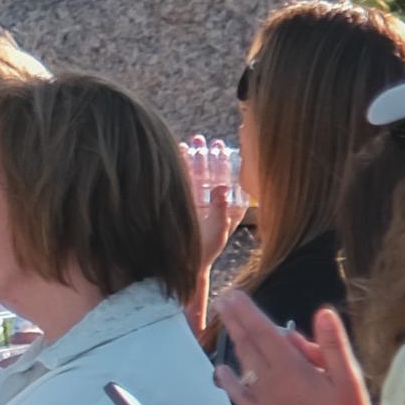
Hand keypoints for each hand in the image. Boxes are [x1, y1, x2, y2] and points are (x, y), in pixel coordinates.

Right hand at [184, 135, 244, 263]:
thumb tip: (223, 186)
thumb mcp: (217, 232)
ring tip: (191, 141)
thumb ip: (221, 209)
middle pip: (210, 174)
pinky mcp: (182, 205)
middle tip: (205, 139)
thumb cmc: (204, 251)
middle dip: (208, 156)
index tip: (222, 147)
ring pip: (195, 176)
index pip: (226, 180)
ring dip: (193, 159)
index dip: (224, 163)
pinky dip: (180, 169)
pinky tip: (177, 155)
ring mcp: (195, 203)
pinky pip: (182, 185)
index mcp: (226, 208)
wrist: (184, 265)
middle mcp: (211, 203)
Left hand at [212, 292, 377, 404]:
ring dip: (236, 342)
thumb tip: (322, 312)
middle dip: (235, 320)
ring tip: (227, 324)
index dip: (247, 312)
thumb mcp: (349, 382)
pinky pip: (241, 395)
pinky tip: (220, 371)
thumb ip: (332, 346)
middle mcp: (270, 382)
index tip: (233, 294)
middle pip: (249, 344)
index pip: (264, 332)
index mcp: (291, 370)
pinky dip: (230, 381)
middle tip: (222, 300)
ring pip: (245, 366)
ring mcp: (262, 401)